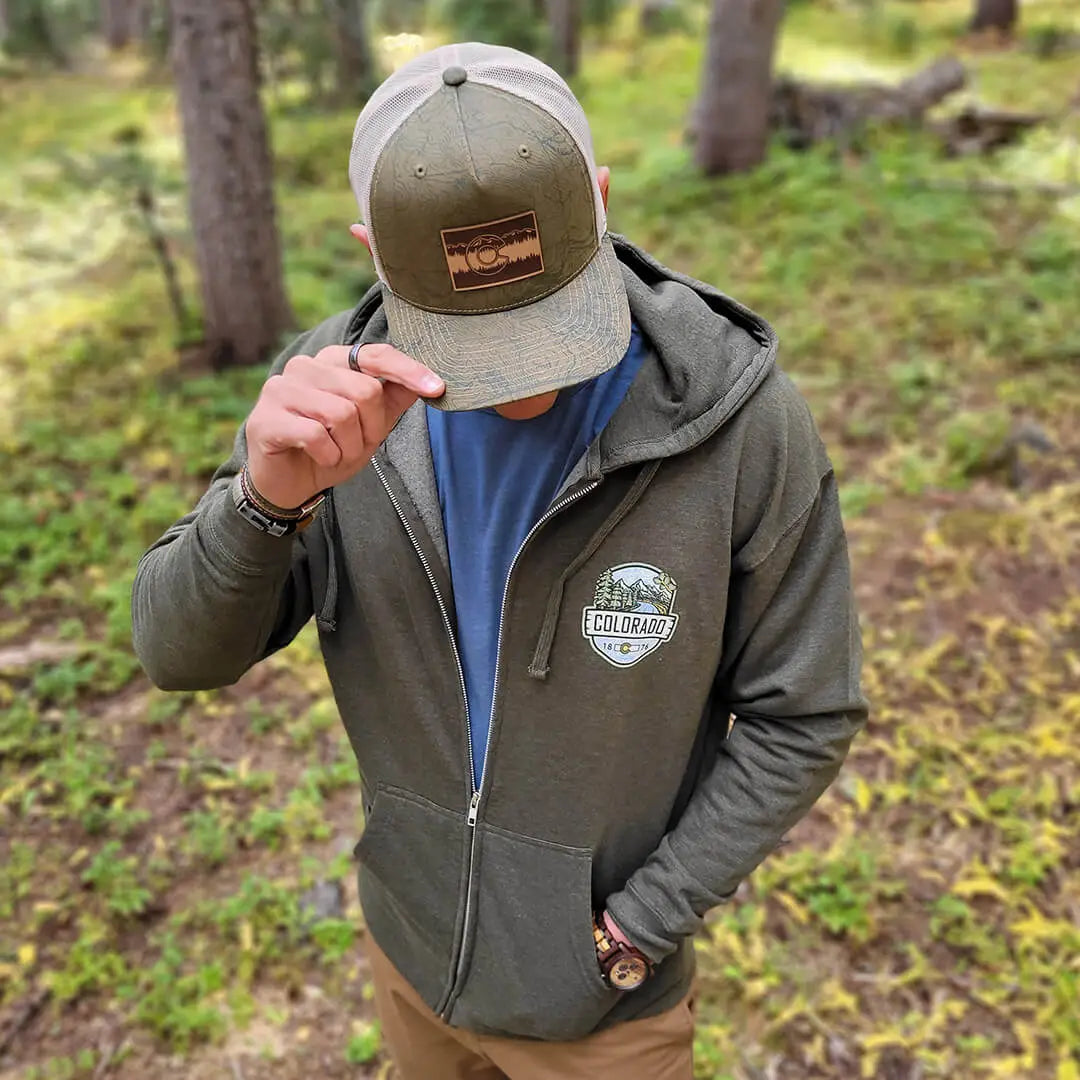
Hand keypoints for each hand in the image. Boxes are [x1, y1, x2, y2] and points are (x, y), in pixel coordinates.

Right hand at [245, 344, 443, 509]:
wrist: (287, 485)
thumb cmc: (330, 449)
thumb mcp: (371, 426)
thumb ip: (394, 399)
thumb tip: (430, 380)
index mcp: (331, 361)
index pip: (376, 354)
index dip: (408, 370)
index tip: (438, 389)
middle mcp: (305, 366)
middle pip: (365, 391)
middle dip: (371, 429)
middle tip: (357, 446)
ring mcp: (281, 389)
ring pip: (342, 414)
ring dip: (349, 446)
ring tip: (336, 453)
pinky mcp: (266, 418)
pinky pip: (316, 435)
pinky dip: (328, 456)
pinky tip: (319, 459)